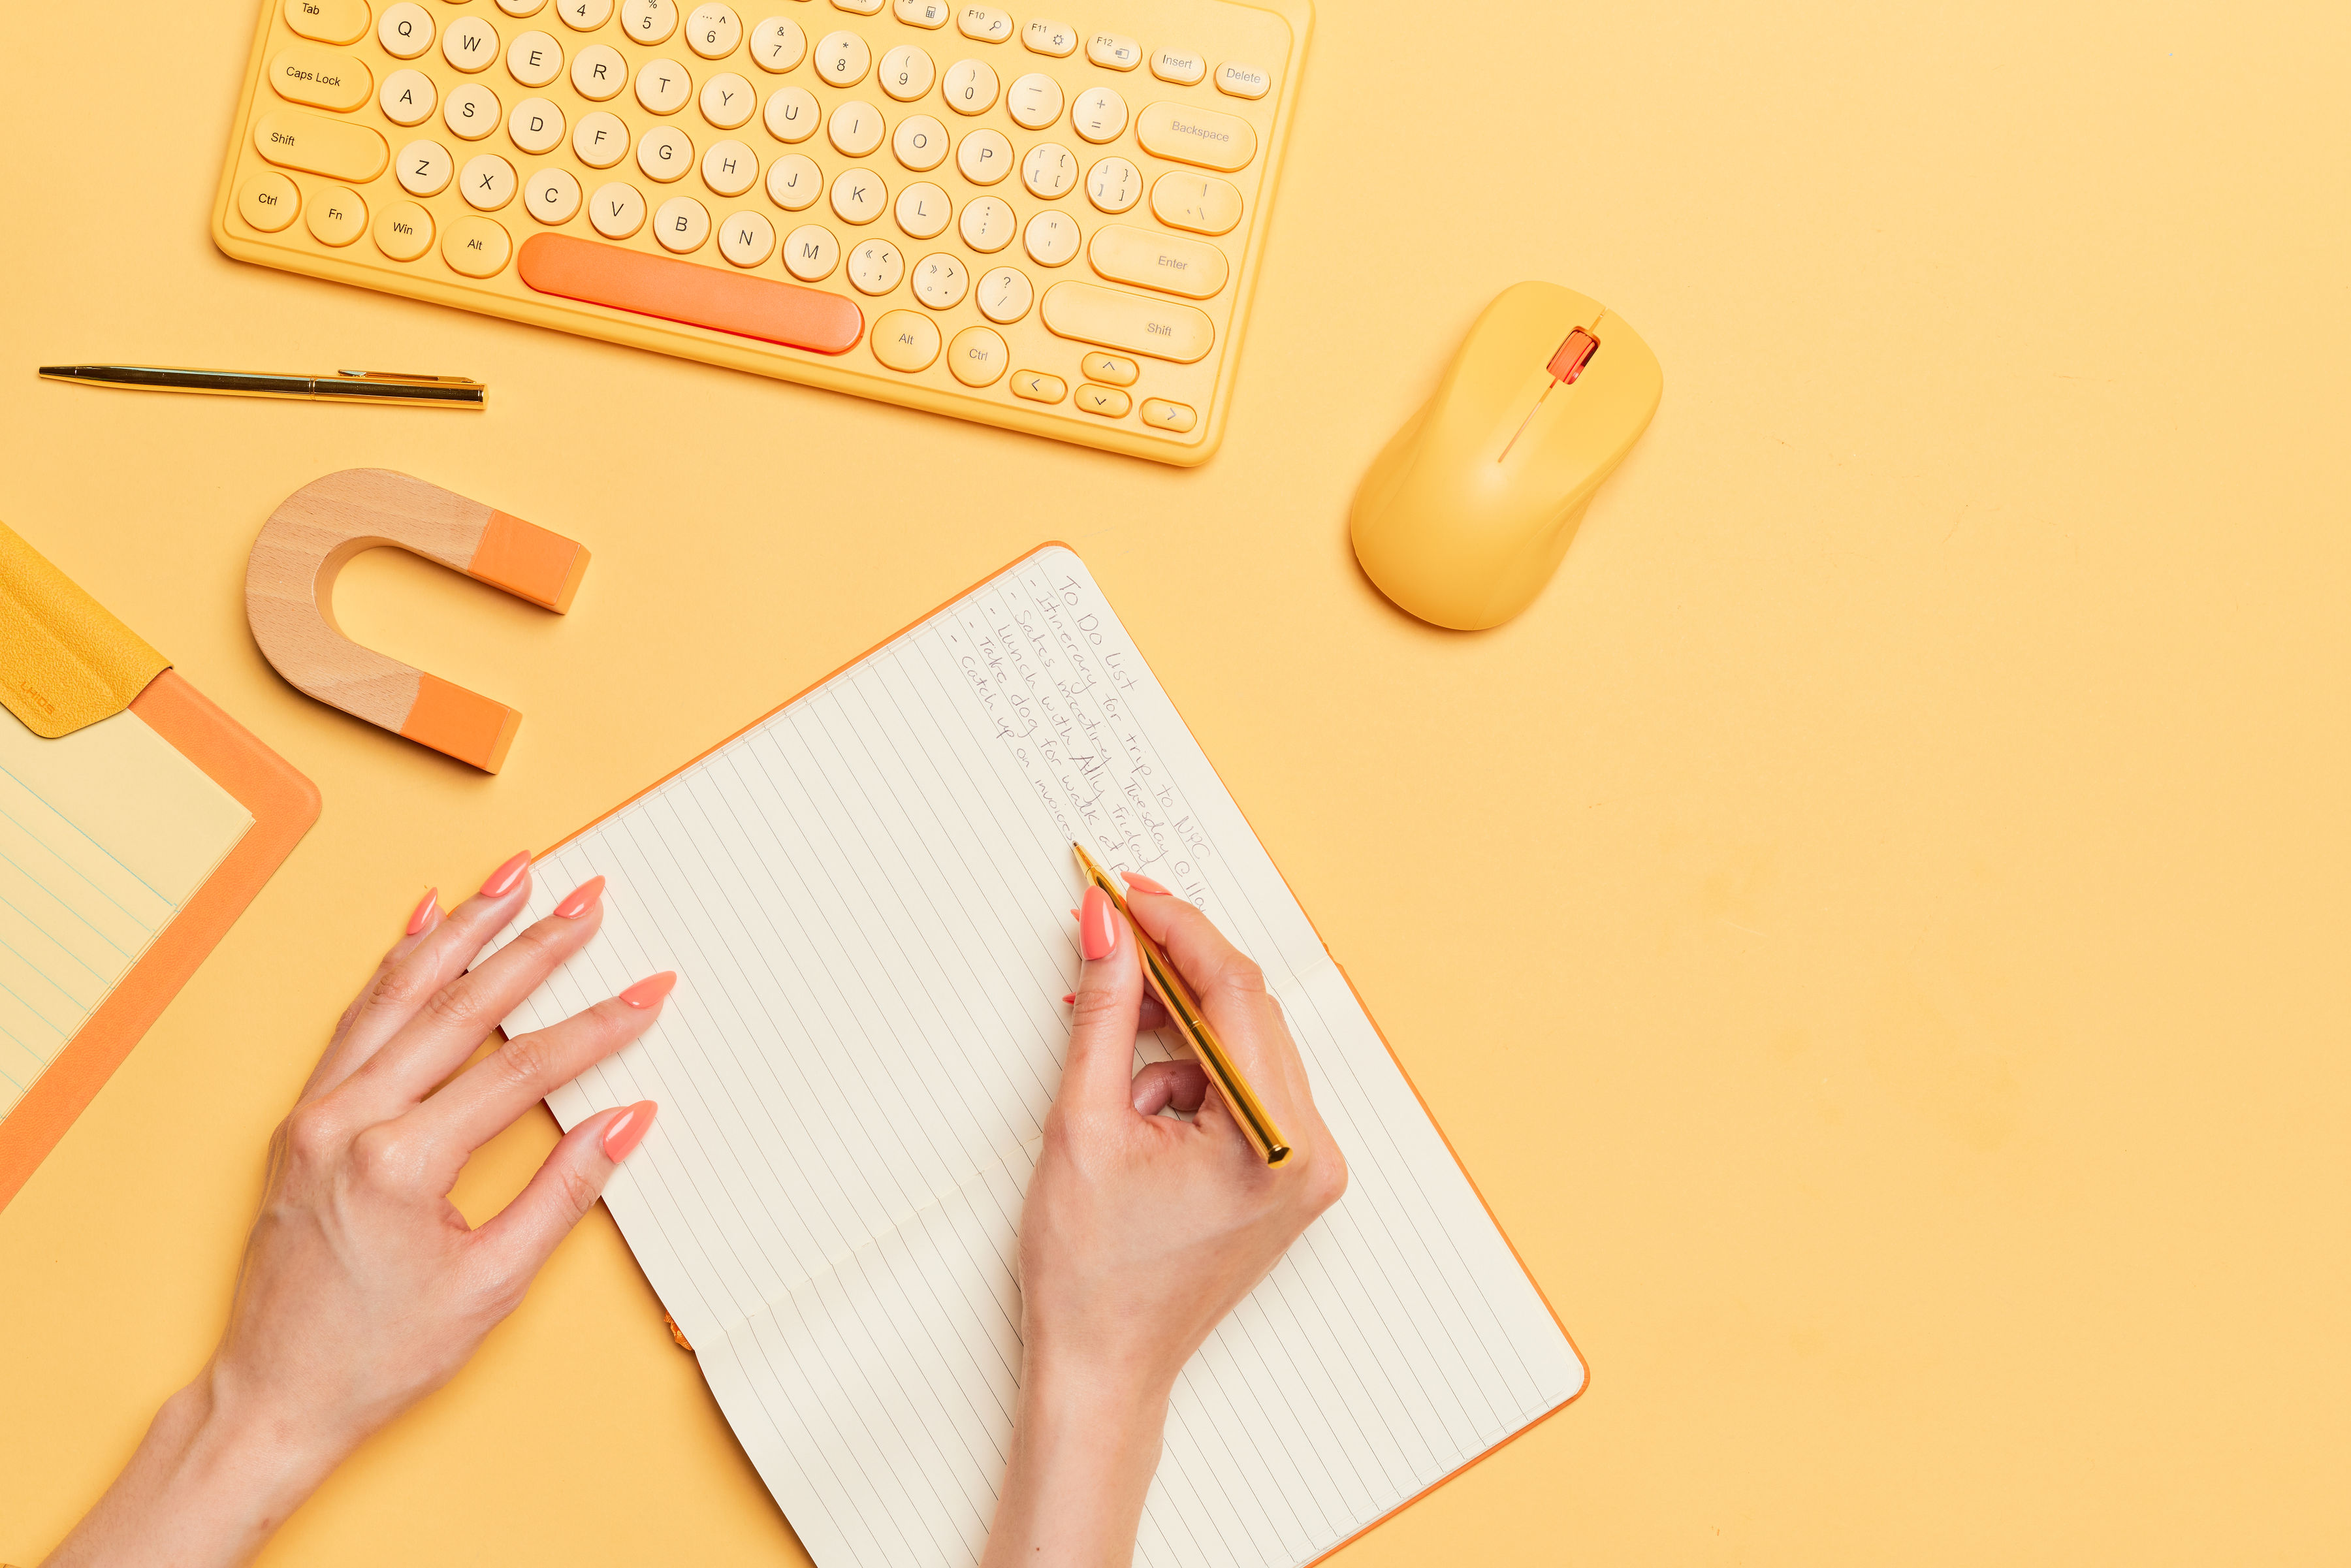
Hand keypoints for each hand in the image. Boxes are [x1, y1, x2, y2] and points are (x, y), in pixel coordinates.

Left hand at [47, 854, 668, 1567]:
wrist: (273, 1397)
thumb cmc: (377, 1356)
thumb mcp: (491, 1285)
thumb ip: (562, 1192)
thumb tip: (624, 1121)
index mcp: (398, 1163)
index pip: (520, 1071)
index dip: (594, 1029)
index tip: (646, 993)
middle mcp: (348, 1121)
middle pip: (461, 1009)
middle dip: (534, 947)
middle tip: (588, 898)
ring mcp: (316, 1114)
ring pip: (400, 995)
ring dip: (463, 928)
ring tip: (513, 877)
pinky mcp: (301, 1120)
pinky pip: (354, 1020)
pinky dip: (393, 966)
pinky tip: (425, 920)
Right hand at [981, 874, 1346, 1567]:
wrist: (1102, 1371)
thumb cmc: (1091, 1276)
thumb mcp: (1084, 1122)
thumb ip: (1105, 1010)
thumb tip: (1109, 925)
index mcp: (1276, 1144)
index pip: (1237, 993)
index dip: (1177, 928)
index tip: (1127, 891)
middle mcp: (1311, 1154)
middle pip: (1248, 1013)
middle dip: (1172, 969)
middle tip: (1108, 930)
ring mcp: (1306, 1168)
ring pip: (1242, 1045)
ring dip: (1173, 1027)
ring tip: (1105, 1051)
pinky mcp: (1286, 1176)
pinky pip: (1241, 1086)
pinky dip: (1187, 1070)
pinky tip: (1133, 1095)